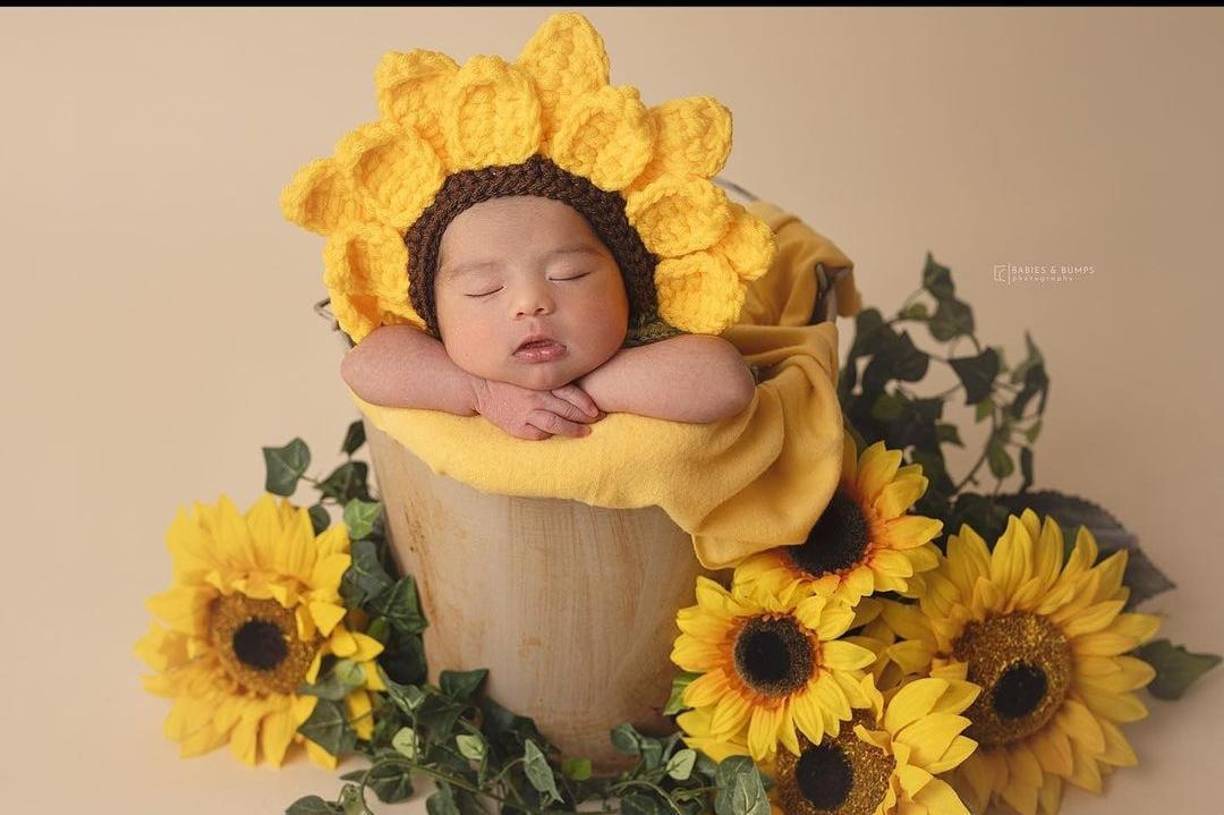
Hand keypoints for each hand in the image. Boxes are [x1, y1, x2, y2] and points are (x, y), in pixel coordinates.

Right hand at [470, 378, 603, 440]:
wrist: (479, 386)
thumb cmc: (509, 378)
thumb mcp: (530, 371)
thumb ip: (550, 376)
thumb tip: (577, 379)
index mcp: (541, 382)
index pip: (572, 393)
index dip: (587, 403)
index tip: (597, 410)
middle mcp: (536, 397)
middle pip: (568, 409)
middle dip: (587, 417)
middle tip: (599, 420)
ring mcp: (527, 413)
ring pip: (557, 424)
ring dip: (574, 430)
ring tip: (585, 432)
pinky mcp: (517, 427)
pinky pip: (539, 434)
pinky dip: (551, 434)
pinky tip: (558, 434)